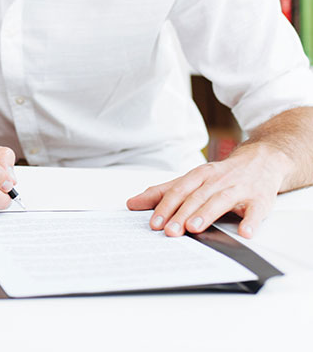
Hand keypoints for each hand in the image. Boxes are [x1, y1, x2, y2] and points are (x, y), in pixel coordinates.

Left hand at [125, 143, 291, 237]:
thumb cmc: (221, 174)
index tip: (154, 223)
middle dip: (181, 214)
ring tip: (194, 227)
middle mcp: (217, 180)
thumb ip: (163, 191)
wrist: (260, 160)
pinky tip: (244, 233)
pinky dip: (250, 222)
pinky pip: (255, 211)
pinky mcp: (259, 200)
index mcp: (199, 175)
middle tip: (170, 231)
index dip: (165, 206)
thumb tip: (132, 203)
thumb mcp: (191, 179)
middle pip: (196, 197)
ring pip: (220, 200)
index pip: (178, 191)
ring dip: (207, 214)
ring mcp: (239, 189)